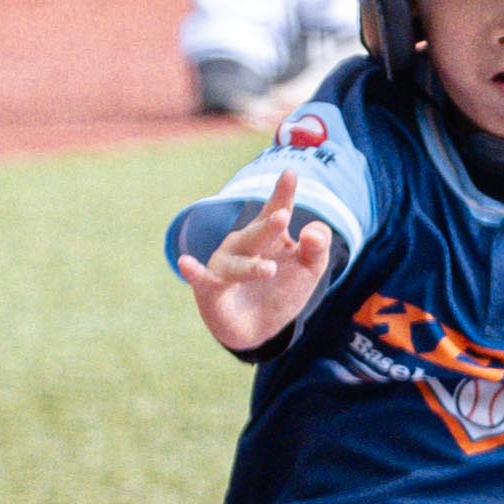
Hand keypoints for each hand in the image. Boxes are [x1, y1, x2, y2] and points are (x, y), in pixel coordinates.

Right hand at [176, 173, 332, 351]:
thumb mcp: (310, 267)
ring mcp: (224, 266)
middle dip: (268, 227)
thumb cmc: (281, 290)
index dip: (283, 194)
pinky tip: (186, 263)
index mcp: (266, 234)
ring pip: (237, 264)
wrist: (256, 329)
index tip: (290, 173)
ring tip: (269, 270)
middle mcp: (241, 245)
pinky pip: (201, 280)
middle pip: (256, 234)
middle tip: (283, 217)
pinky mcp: (210, 291)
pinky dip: (193, 272)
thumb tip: (310, 233)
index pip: (276, 210)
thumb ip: (318, 246)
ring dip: (251, 267)